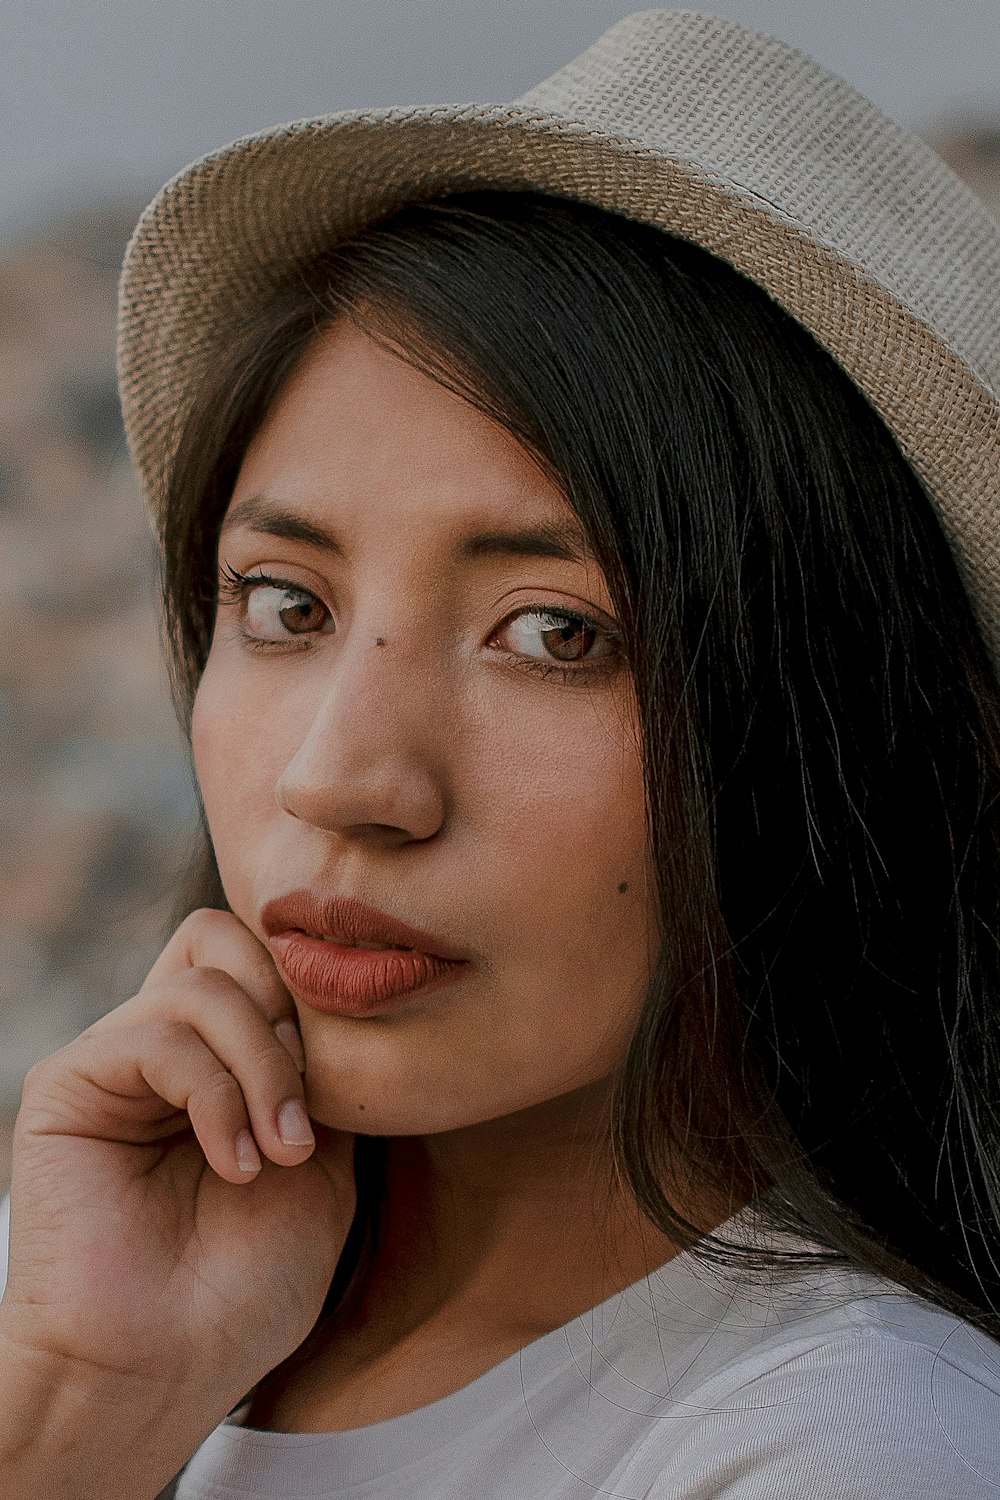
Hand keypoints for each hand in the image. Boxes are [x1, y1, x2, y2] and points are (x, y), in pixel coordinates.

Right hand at [0, 908, 356, 1414]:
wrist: (167, 1370)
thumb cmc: (247, 1286)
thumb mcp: (327, 1164)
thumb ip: (324, 1072)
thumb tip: (333, 996)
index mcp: (219, 1055)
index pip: (262, 952)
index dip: (315, 996)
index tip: (349, 1087)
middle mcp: (164, 1044)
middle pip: (228, 937)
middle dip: (291, 1010)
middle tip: (310, 1110)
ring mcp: (115, 1060)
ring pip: (207, 983)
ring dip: (266, 1067)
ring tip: (281, 1153)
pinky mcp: (68, 1084)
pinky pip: (159, 1036)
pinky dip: (217, 1095)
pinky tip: (235, 1164)